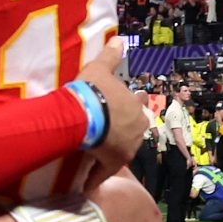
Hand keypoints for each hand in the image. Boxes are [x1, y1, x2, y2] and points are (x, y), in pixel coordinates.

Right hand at [76, 43, 145, 188]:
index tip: (110, 112)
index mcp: (135, 107)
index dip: (121, 111)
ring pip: (118, 151)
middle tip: (100, 134)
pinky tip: (85, 183)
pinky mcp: (113, 163)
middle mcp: (136, 128)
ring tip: (91, 155)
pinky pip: (103, 172)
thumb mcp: (99, 69)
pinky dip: (95, 177)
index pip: (132, 109)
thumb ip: (110, 56)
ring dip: (108, 153)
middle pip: (129, 131)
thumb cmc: (94, 91)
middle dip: (118, 133)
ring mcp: (127, 147)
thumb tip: (118, 38)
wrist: (86, 114)